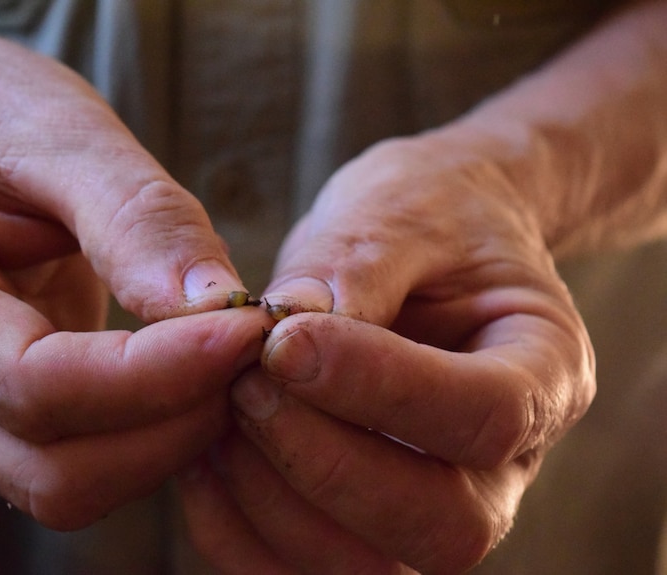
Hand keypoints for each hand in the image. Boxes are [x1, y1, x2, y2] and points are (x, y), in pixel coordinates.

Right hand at [0, 15, 267, 527]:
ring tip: (230, 361)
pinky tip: (196, 376)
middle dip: (173, 423)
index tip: (249, 328)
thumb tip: (217, 305)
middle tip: (252, 348)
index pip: (33, 384)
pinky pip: (83, 463)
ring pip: (71, 485)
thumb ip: (136, 217)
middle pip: (55, 469)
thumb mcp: (60, 132)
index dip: (155, 374)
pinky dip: (153, 436)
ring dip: (169, 441)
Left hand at [179, 135, 595, 573]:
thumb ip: (355, 264)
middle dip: (326, 462)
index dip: (380, 389)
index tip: (283, 342)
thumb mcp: (402, 211)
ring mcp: (438, 498)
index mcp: (545, 370)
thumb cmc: (429, 216)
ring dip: (275, 499)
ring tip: (223, 409)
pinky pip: (302, 563)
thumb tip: (288, 325)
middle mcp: (505, 460)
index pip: (487, 416)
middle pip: (443, 523)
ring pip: (371, 563)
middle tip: (247, 385)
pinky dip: (241, 525)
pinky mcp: (367, 515)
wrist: (430, 242)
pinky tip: (206, 454)